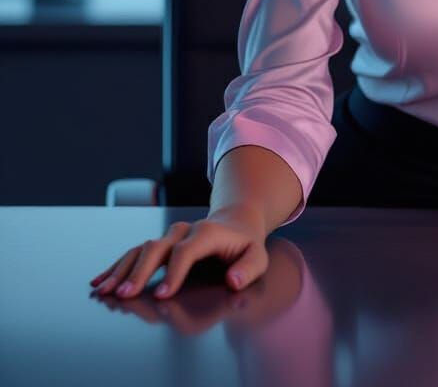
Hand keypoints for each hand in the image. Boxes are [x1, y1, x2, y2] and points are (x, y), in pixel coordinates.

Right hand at [89, 207, 268, 299]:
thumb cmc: (246, 243)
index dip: (174, 272)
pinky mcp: (161, 243)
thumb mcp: (258, 255)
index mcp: (207, 233)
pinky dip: (117, 265)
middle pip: (157, 247)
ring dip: (122, 269)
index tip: (162, 296)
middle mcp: (185, 231)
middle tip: (125, 295)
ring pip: (141, 248)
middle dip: (140, 272)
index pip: (186, 251)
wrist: (236, 220)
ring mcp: (170, 236)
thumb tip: (233, 280)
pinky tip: (101, 279)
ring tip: (105, 290)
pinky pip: (135, 252)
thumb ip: (249, 268)